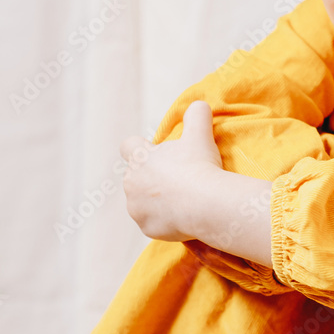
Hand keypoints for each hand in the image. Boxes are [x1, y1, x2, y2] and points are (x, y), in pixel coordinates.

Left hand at [120, 101, 222, 240]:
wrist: (205, 204)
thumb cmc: (200, 166)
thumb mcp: (200, 134)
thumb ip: (197, 115)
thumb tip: (200, 105)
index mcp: (139, 158)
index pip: (128, 146)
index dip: (140, 148)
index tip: (156, 154)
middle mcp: (130, 182)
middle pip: (136, 177)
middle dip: (152, 178)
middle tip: (178, 180)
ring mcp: (136, 208)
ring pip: (142, 202)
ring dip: (156, 201)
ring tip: (181, 200)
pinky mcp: (146, 228)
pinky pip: (153, 223)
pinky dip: (164, 221)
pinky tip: (182, 217)